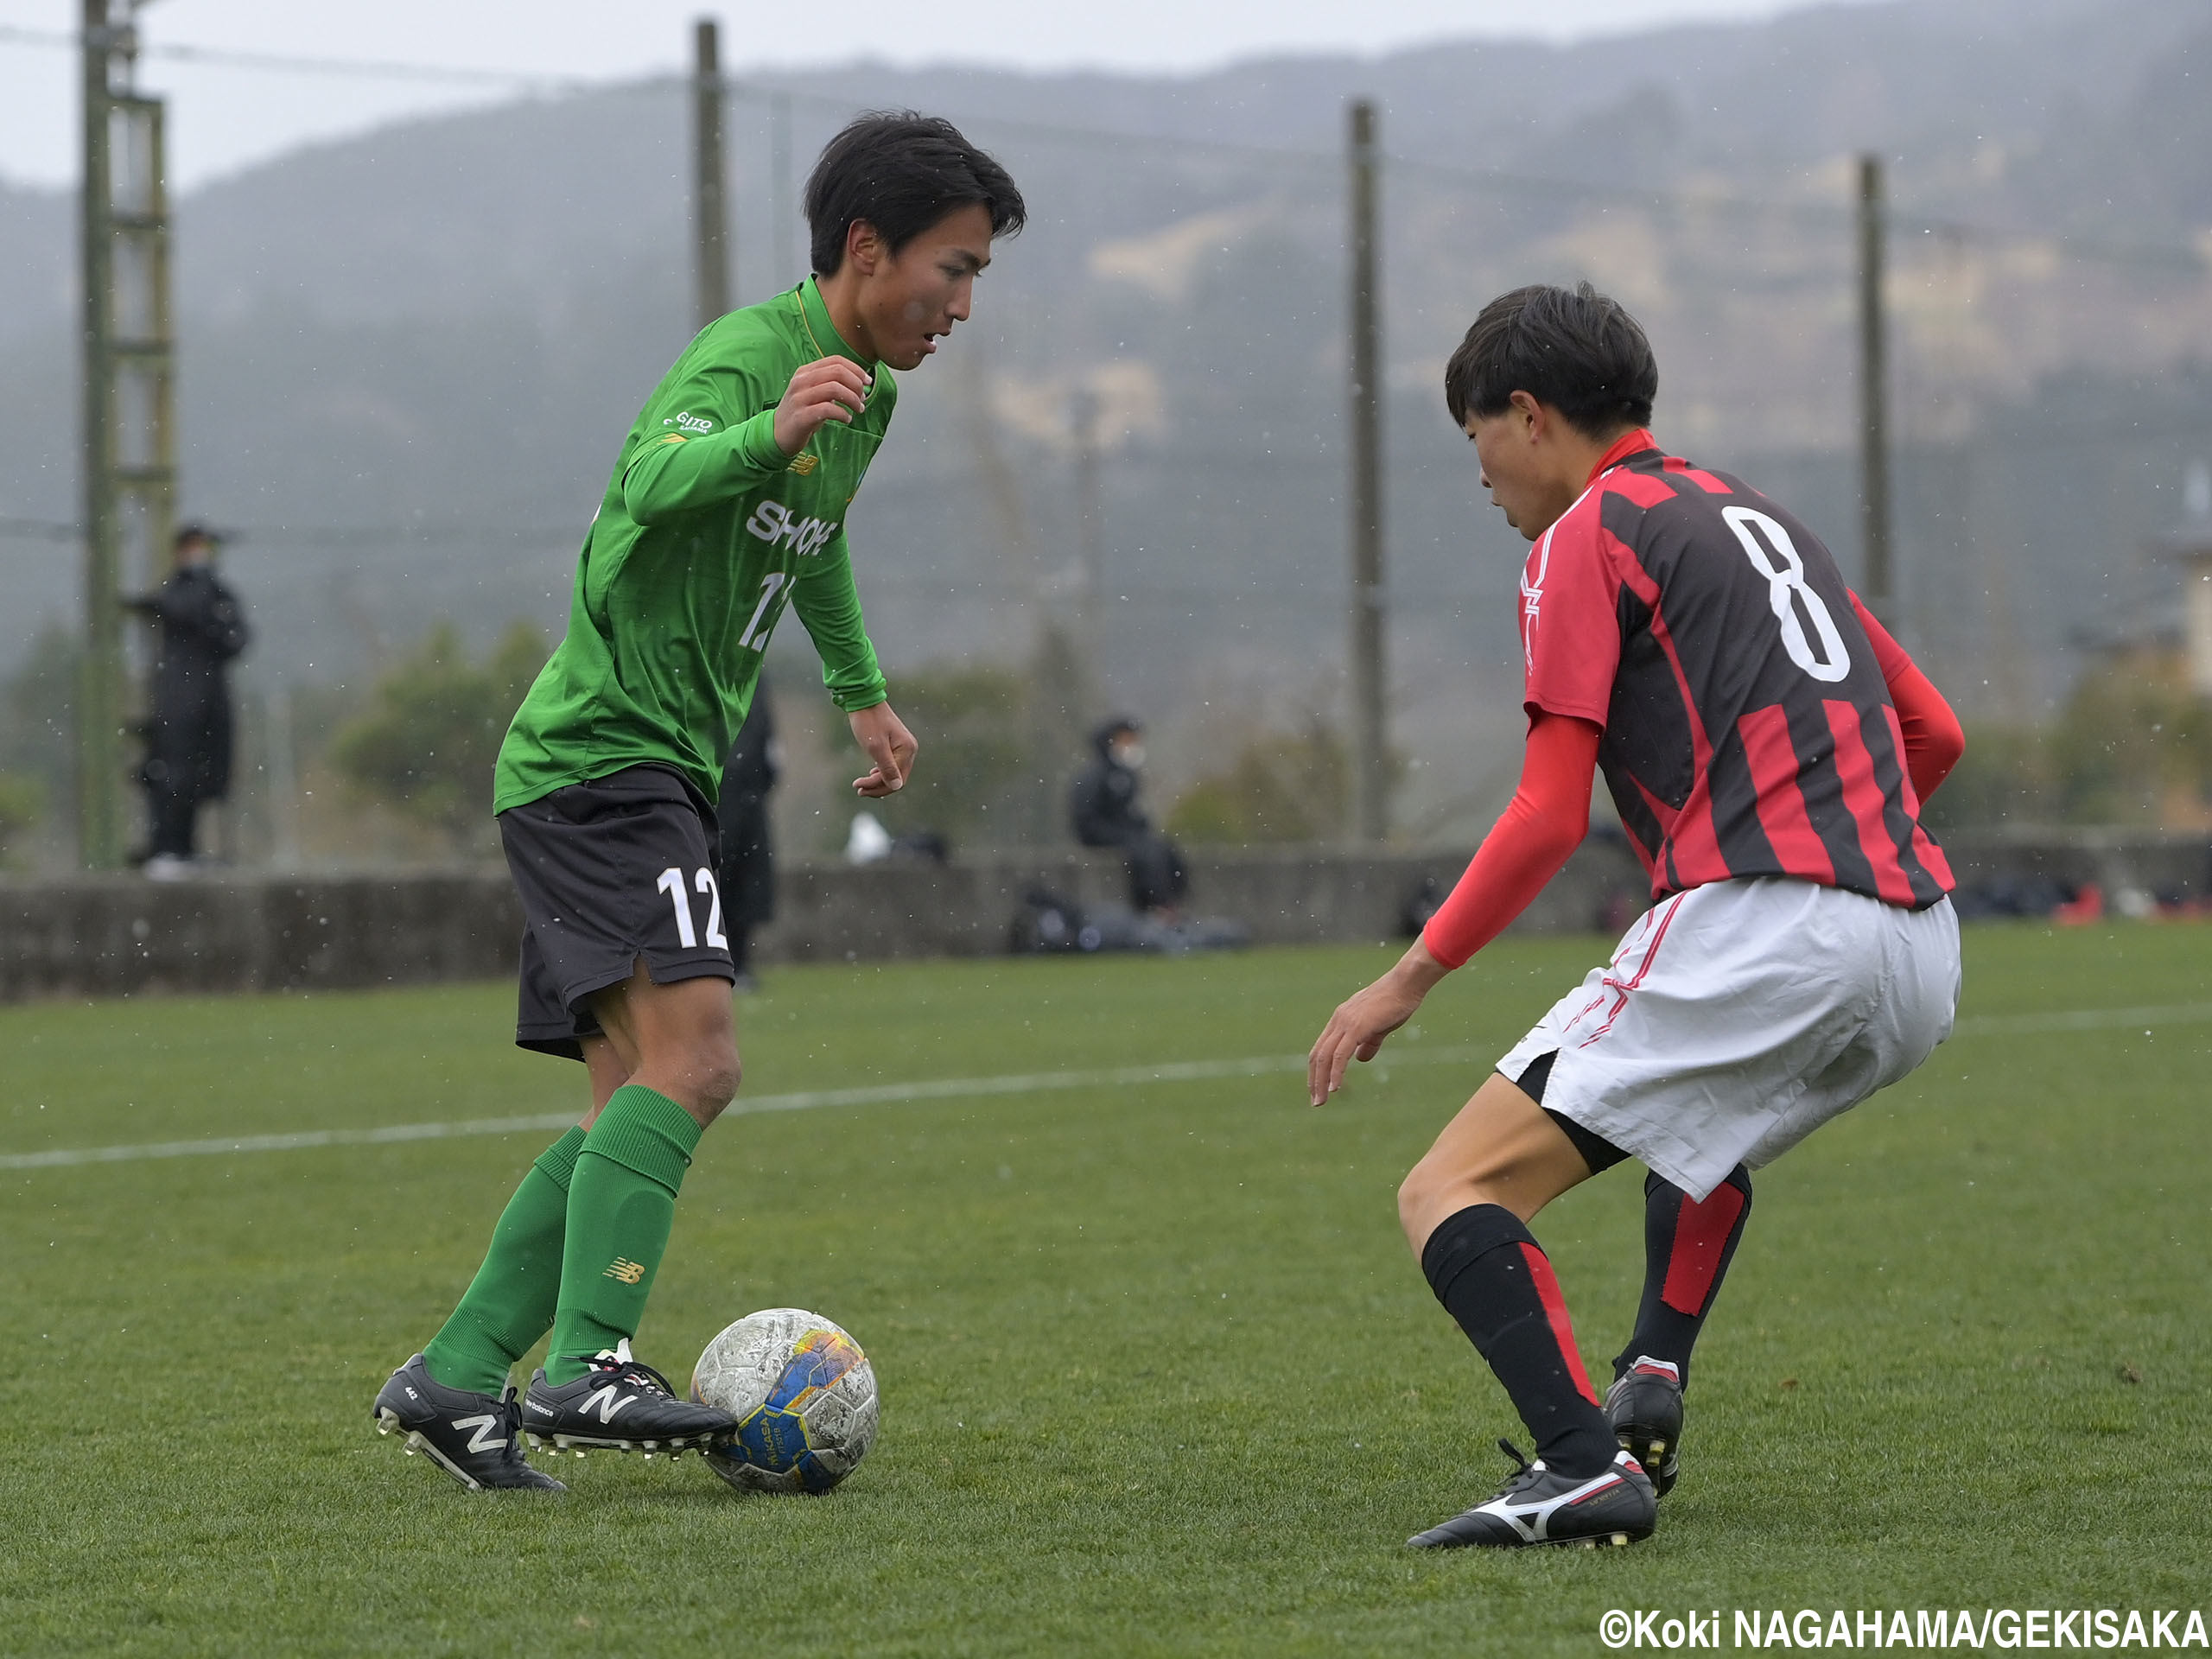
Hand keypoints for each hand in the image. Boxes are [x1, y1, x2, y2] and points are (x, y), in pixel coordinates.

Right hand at [774, 359, 871, 456]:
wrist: (778, 434)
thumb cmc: (802, 413)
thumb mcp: (814, 393)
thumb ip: (832, 385)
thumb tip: (859, 383)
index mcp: (806, 372)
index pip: (835, 360)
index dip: (856, 369)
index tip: (867, 381)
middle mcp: (801, 381)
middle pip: (837, 372)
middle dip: (856, 384)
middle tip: (862, 398)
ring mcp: (800, 398)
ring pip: (834, 388)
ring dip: (852, 399)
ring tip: (858, 409)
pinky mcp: (801, 416)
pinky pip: (828, 409)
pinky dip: (843, 414)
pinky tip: (847, 419)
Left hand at [848, 702, 916, 796]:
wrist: (864, 699)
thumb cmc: (868, 722)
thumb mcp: (875, 747)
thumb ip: (887, 767)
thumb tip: (897, 787)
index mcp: (907, 750)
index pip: (896, 780)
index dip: (878, 787)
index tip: (858, 787)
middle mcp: (909, 749)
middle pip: (897, 779)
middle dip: (877, 787)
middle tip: (858, 789)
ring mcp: (904, 747)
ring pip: (894, 773)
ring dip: (878, 781)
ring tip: (861, 784)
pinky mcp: (896, 745)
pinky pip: (892, 765)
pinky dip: (880, 772)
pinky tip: (871, 774)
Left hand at [1307, 940, 1450, 1105]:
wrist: (1406, 984)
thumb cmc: (1396, 1002)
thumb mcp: (1379, 1026)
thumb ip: (1368, 1042)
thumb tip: (1360, 1059)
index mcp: (1341, 1020)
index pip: (1321, 1048)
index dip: (1317, 1069)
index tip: (1318, 1088)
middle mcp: (1338, 1021)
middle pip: (1317, 1055)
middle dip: (1314, 1080)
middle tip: (1315, 1102)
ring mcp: (1345, 1023)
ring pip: (1325, 1057)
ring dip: (1321, 1081)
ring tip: (1320, 1101)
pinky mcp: (1356, 1027)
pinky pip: (1340, 1054)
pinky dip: (1335, 1072)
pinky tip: (1334, 1088)